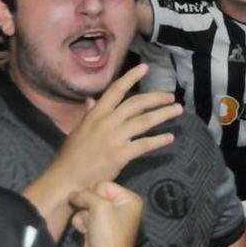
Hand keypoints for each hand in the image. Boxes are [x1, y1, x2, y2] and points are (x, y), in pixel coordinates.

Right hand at [44, 65, 180, 194]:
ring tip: (177, 110)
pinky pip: (144, 144)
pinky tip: (170, 137)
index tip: (145, 67)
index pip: (115, 90)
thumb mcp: (79, 129)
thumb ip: (89, 114)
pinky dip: (159, 140)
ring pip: (145, 121)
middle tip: (171, 96)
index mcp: (96, 114)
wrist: (67, 179)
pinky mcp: (121, 155)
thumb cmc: (73, 155)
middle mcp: (106, 122)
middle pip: (137, 103)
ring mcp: (114, 138)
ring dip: (164, 114)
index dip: (131, 77)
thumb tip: (92, 99)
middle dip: (157, 98)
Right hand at [69, 182, 142, 246]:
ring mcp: (109, 219)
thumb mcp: (99, 207)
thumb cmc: (108, 234)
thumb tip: (73, 194)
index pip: (104, 185)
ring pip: (87, 207)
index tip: (94, 206)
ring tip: (88, 225)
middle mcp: (122, 207)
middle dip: (88, 206)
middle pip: (95, 195)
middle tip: (91, 216)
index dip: (94, 194)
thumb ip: (86, 194)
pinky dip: (82, 223)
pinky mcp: (98, 229)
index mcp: (129, 199)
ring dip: (84, 215)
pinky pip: (84, 218)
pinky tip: (84, 232)